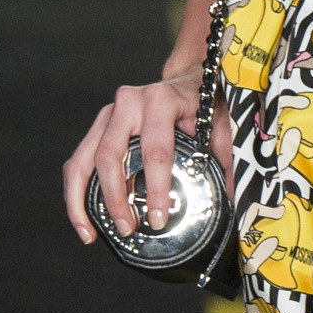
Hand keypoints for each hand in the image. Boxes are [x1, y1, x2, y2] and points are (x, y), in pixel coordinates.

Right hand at [63, 68, 230, 243]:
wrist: (188, 79)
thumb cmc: (203, 103)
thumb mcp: (221, 126)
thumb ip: (227, 160)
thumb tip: (235, 200)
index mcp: (161, 100)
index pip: (156, 150)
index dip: (156, 188)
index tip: (160, 217)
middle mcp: (128, 103)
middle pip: (110, 156)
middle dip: (117, 198)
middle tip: (128, 228)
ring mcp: (108, 114)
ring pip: (83, 160)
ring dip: (82, 200)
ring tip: (90, 233)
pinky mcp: (98, 127)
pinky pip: (79, 162)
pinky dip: (76, 192)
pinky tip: (84, 219)